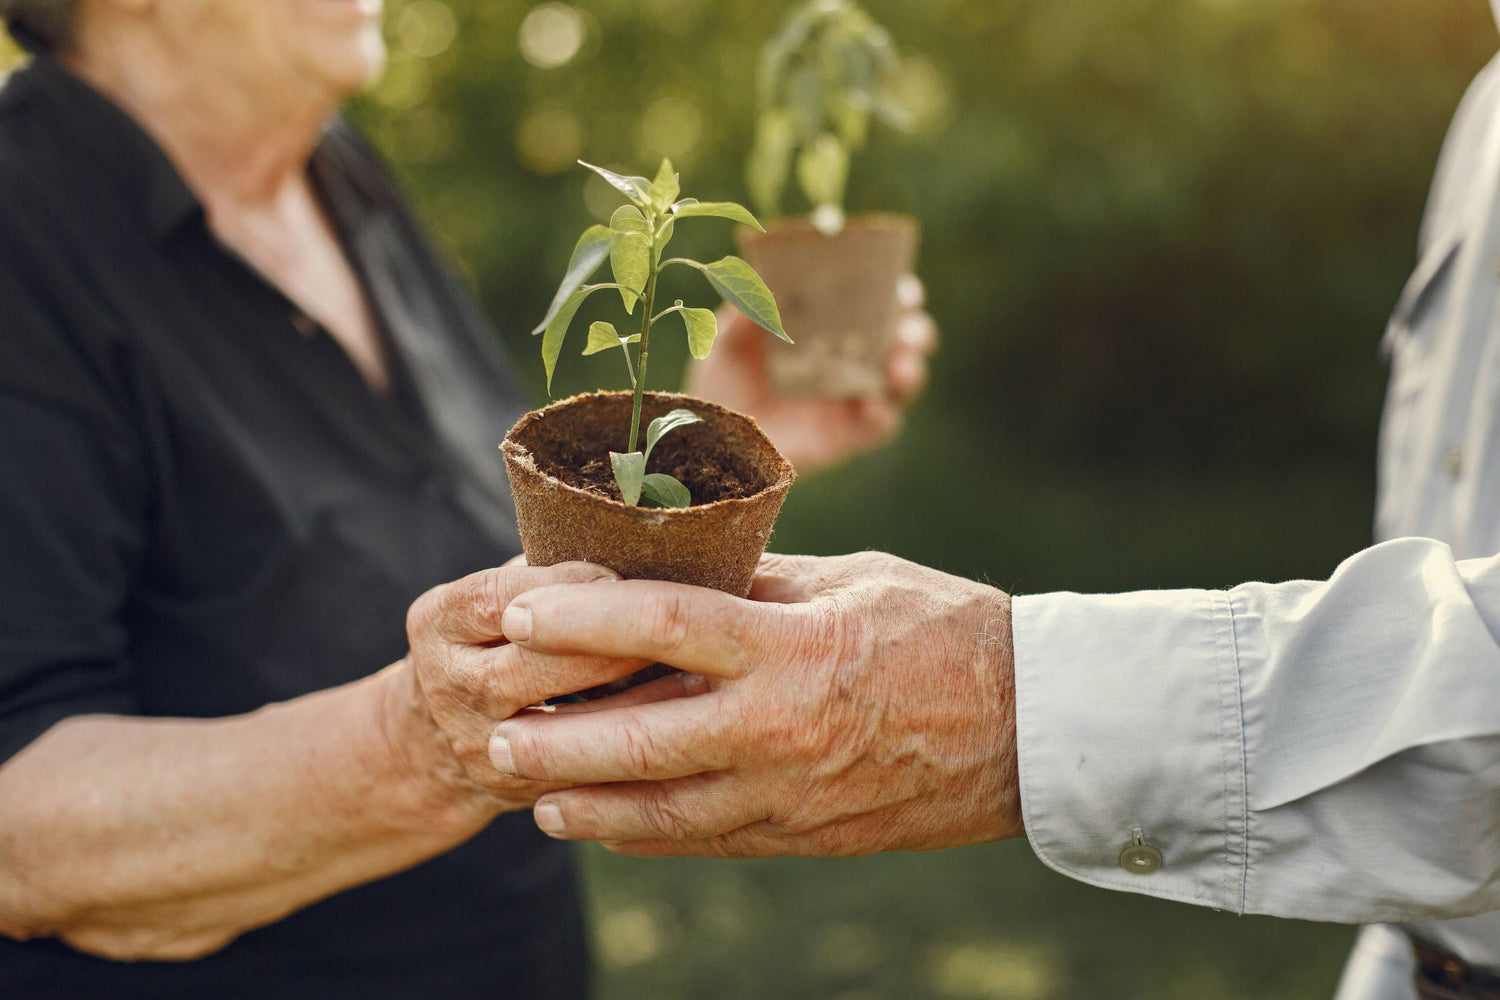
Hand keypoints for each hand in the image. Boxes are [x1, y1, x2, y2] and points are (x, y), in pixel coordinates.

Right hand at [398, 561, 697, 812]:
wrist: (435, 739)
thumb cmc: (499, 637)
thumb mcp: (500, 595)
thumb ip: (550, 574)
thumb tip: (640, 545)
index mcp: (440, 621)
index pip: (496, 598)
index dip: (562, 587)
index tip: (619, 576)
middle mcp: (448, 685)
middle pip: (524, 669)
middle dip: (602, 649)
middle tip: (669, 633)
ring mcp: (479, 745)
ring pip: (551, 731)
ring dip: (624, 705)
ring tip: (686, 680)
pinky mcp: (516, 789)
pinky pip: (578, 775)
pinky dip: (629, 755)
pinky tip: (676, 730)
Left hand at [486, 552, 1020, 856]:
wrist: (1031, 729)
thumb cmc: (946, 631)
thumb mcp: (854, 582)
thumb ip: (760, 585)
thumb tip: (683, 573)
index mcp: (793, 648)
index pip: (664, 626)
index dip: (582, 619)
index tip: (520, 610)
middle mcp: (781, 729)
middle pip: (638, 739)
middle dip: (553, 740)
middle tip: (492, 732)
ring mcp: (791, 793)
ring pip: (661, 812)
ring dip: (585, 805)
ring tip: (529, 796)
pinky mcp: (804, 835)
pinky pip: (708, 840)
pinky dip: (647, 835)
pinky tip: (606, 825)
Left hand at [686, 275, 937, 474]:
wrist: (711, 437)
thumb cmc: (722, 382)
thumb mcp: (726, 342)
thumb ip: (744, 312)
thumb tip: (758, 282)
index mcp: (830, 328)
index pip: (877, 305)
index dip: (898, 295)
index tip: (903, 288)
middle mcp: (851, 361)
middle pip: (902, 342)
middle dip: (915, 332)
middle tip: (908, 331)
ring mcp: (852, 400)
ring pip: (902, 384)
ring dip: (909, 372)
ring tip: (899, 370)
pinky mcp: (847, 437)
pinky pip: (879, 428)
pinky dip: (883, 416)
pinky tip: (872, 407)